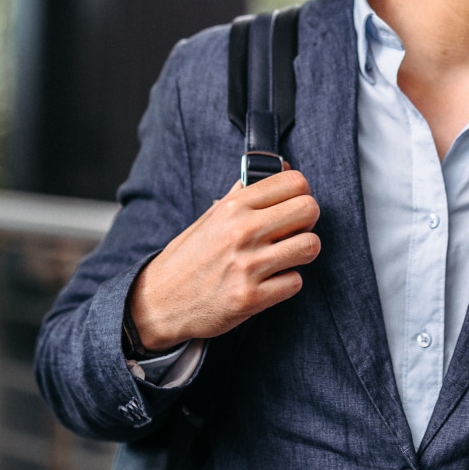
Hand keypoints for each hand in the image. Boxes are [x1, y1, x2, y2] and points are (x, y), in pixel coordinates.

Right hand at [127, 170, 320, 350]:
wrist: (158, 302)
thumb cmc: (188, 257)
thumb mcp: (211, 216)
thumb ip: (245, 192)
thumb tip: (281, 166)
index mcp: (233, 206)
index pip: (294, 181)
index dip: (301, 194)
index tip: (293, 205)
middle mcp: (242, 231)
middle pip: (310, 209)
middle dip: (307, 221)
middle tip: (292, 232)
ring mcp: (247, 265)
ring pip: (310, 246)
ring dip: (302, 253)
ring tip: (284, 256)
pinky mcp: (251, 297)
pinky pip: (296, 282)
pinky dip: (287, 283)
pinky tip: (269, 282)